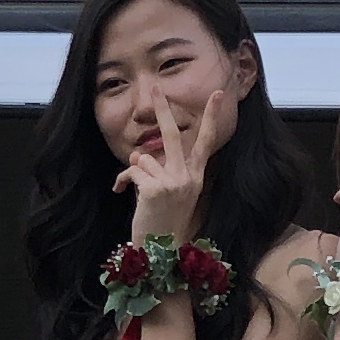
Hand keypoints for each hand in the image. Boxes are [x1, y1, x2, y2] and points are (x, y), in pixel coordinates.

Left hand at [110, 92, 213, 250]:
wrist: (159, 252)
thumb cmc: (163, 223)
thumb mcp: (167, 193)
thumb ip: (159, 171)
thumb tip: (137, 154)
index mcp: (195, 177)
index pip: (205, 142)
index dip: (211, 117)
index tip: (216, 94)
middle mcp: (188, 177)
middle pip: (172, 135)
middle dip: (163, 108)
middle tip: (154, 87)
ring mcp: (173, 182)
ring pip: (142, 159)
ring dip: (134, 174)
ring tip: (138, 196)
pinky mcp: (155, 189)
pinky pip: (131, 172)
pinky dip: (123, 183)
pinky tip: (126, 197)